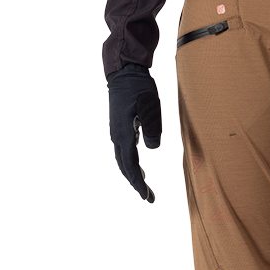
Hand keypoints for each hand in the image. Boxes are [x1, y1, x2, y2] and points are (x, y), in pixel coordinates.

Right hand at [106, 63, 162, 202]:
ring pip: (123, 159)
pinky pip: (125, 150)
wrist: (124, 72)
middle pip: (124, 166)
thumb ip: (152, 127)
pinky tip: (139, 166)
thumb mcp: (149, 104)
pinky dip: (131, 162)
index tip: (147, 197)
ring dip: (133, 174)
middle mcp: (117, 136)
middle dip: (135, 183)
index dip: (138, 184)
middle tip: (148, 197)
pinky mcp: (121, 126)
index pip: (130, 166)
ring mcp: (117, 131)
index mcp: (123, 134)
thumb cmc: (138, 86)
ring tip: (143, 186)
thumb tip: (152, 149)